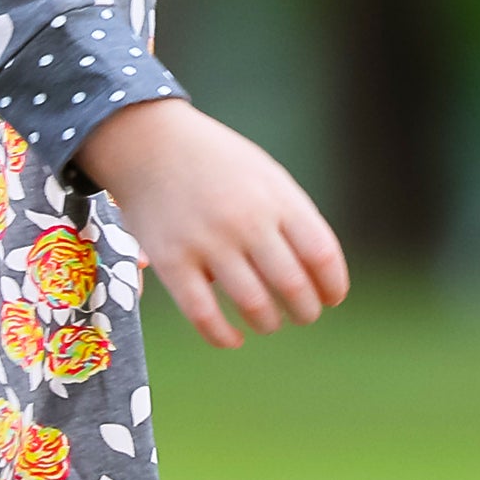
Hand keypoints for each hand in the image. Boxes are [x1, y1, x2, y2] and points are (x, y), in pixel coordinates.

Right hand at [75, 97, 349, 350]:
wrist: (146, 141)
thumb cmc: (214, 162)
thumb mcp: (263, 174)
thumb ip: (291, 217)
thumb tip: (317, 274)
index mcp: (276, 198)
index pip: (321, 255)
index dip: (332, 286)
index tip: (331, 298)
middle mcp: (246, 221)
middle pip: (292, 286)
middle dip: (305, 311)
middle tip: (302, 315)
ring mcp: (207, 242)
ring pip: (254, 305)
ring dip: (269, 323)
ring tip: (269, 322)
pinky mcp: (171, 261)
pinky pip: (204, 316)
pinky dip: (224, 337)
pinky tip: (234, 338)